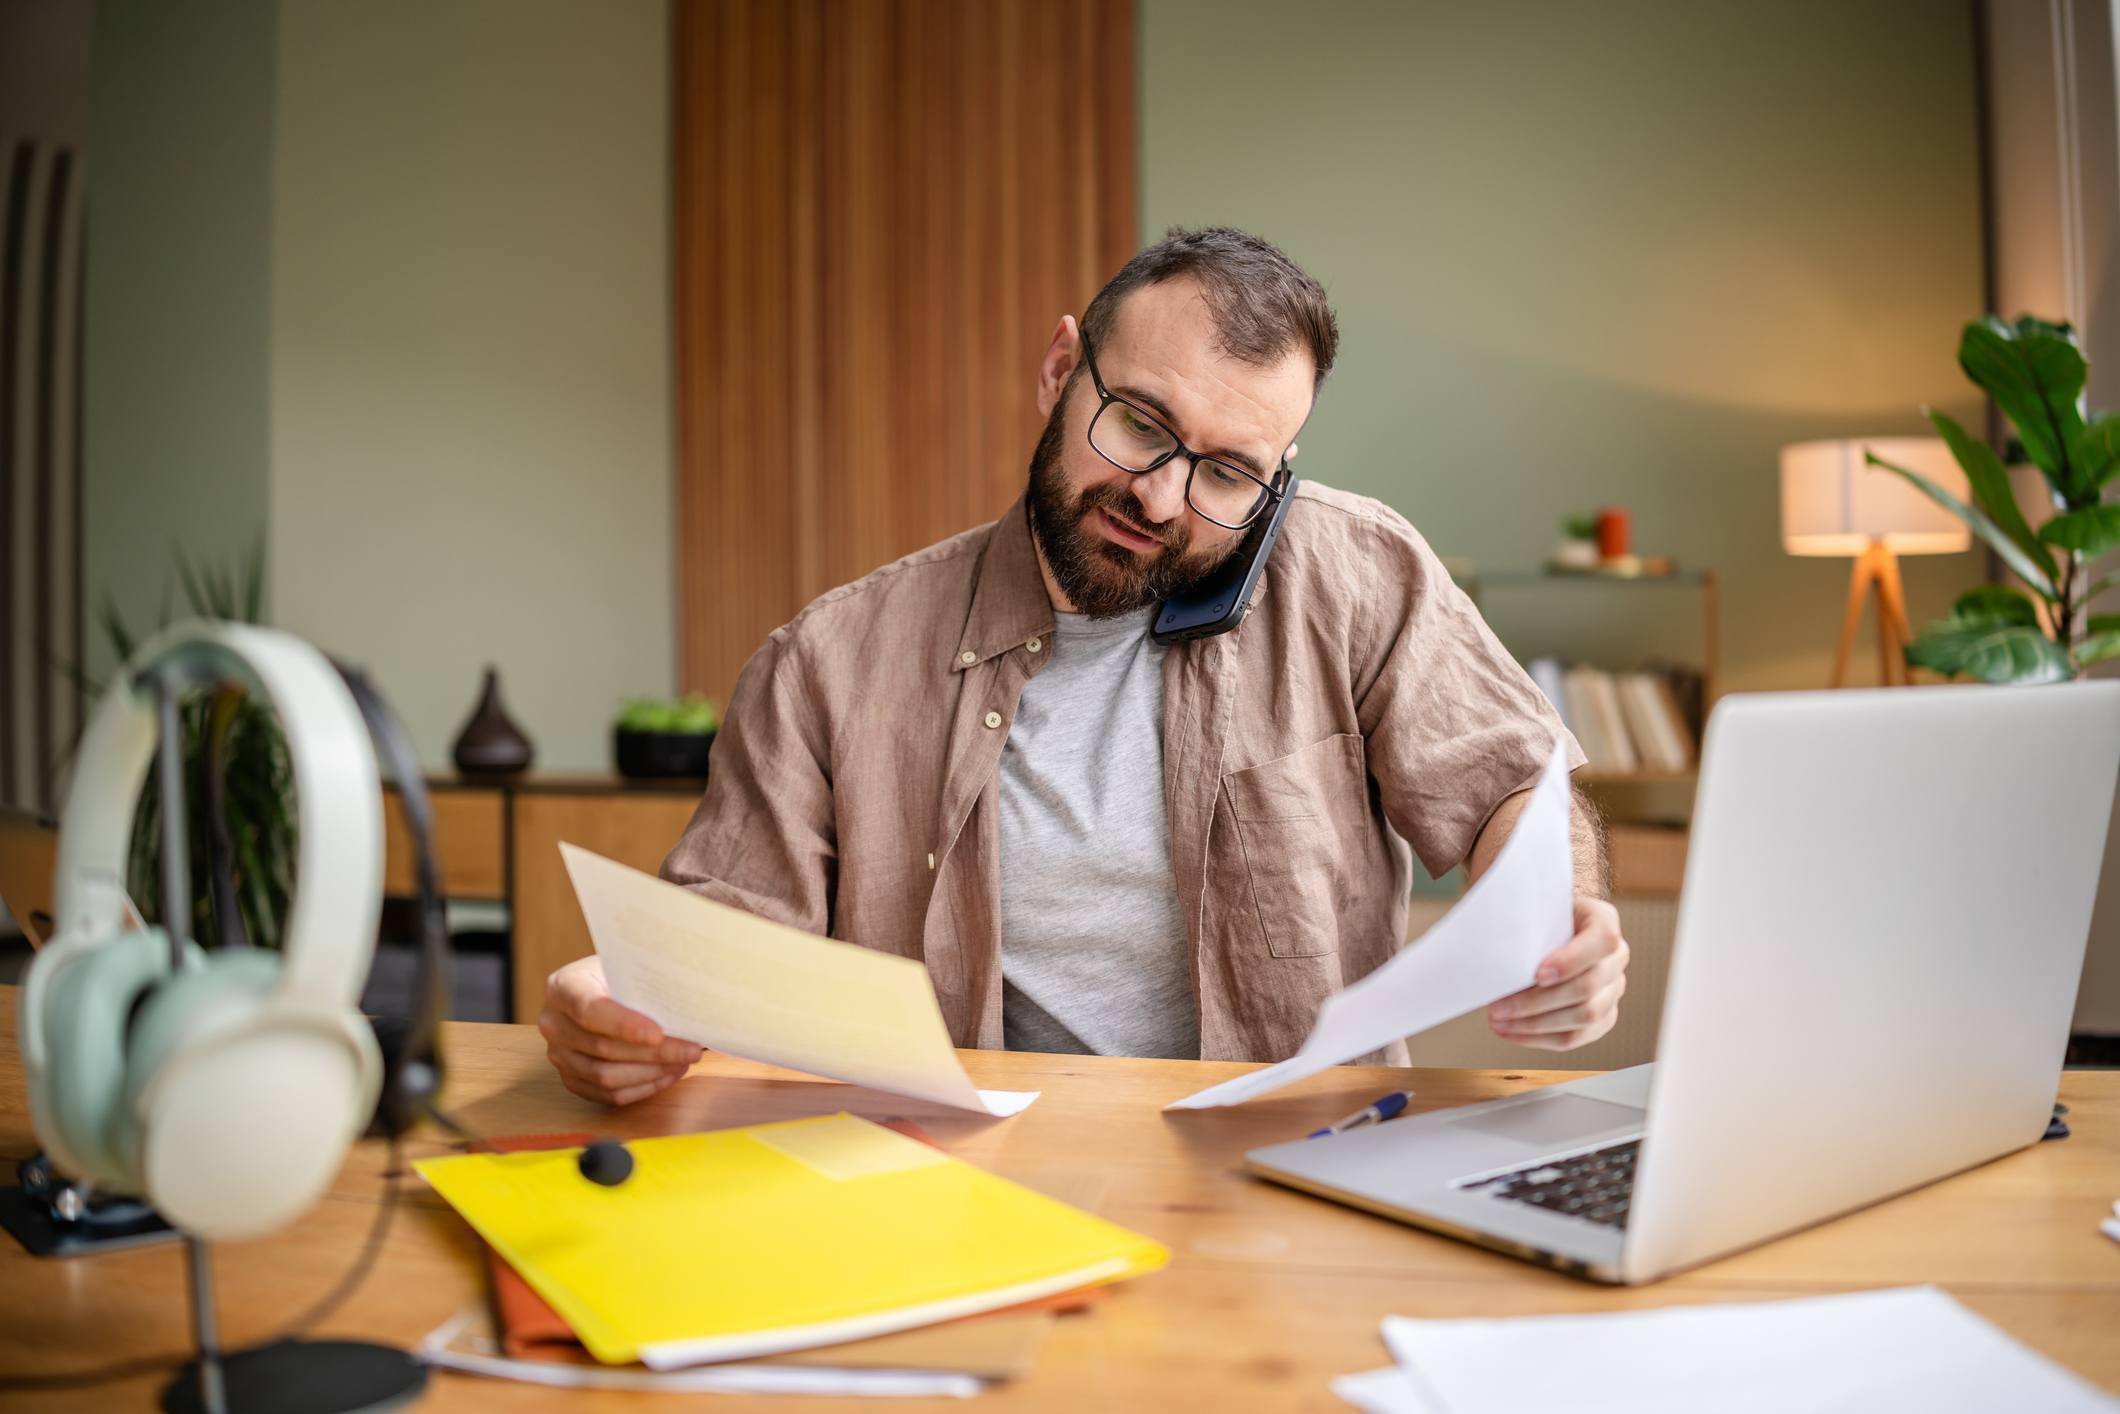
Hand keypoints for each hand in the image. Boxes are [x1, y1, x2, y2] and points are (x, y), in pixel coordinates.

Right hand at [538, 956, 702, 1105]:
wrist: (606, 986)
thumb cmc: (624, 974)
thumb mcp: (632, 965)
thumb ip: (650, 982)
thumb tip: (688, 1006)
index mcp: (563, 986)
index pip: (589, 1009)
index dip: (624, 1025)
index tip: (659, 1033)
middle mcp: (553, 1022)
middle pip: (602, 1047)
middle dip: (653, 1052)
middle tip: (691, 1049)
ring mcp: (559, 1054)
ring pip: (605, 1076)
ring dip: (651, 1073)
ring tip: (683, 1061)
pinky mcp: (572, 1079)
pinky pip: (607, 1095)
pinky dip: (642, 1088)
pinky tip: (668, 1074)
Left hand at [1487, 896, 1628, 1049]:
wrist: (1551, 927)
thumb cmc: (1539, 918)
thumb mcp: (1535, 909)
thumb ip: (1525, 923)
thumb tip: (1499, 953)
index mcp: (1604, 921)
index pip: (1602, 941)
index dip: (1571, 961)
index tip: (1537, 975)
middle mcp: (1616, 958)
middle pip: (1588, 987)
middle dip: (1538, 1002)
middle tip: (1499, 1007)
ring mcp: (1613, 989)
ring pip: (1585, 1017)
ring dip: (1536, 1025)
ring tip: (1499, 1021)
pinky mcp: (1603, 1017)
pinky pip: (1576, 1036)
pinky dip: (1540, 1038)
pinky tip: (1512, 1032)